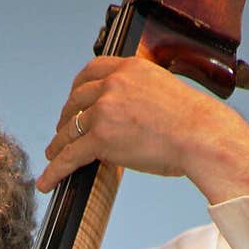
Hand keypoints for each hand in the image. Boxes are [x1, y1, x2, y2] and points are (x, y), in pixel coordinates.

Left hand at [36, 56, 248, 203]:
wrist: (200, 135)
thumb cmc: (192, 122)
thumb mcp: (162, 92)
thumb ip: (139, 95)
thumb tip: (126, 115)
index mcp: (129, 67)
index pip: (90, 71)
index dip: (77, 90)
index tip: (73, 101)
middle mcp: (113, 84)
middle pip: (75, 101)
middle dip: (66, 119)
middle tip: (62, 133)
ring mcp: (104, 110)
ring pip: (69, 130)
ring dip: (58, 146)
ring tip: (53, 157)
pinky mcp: (101, 138)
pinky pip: (69, 156)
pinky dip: (55, 170)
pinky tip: (47, 181)